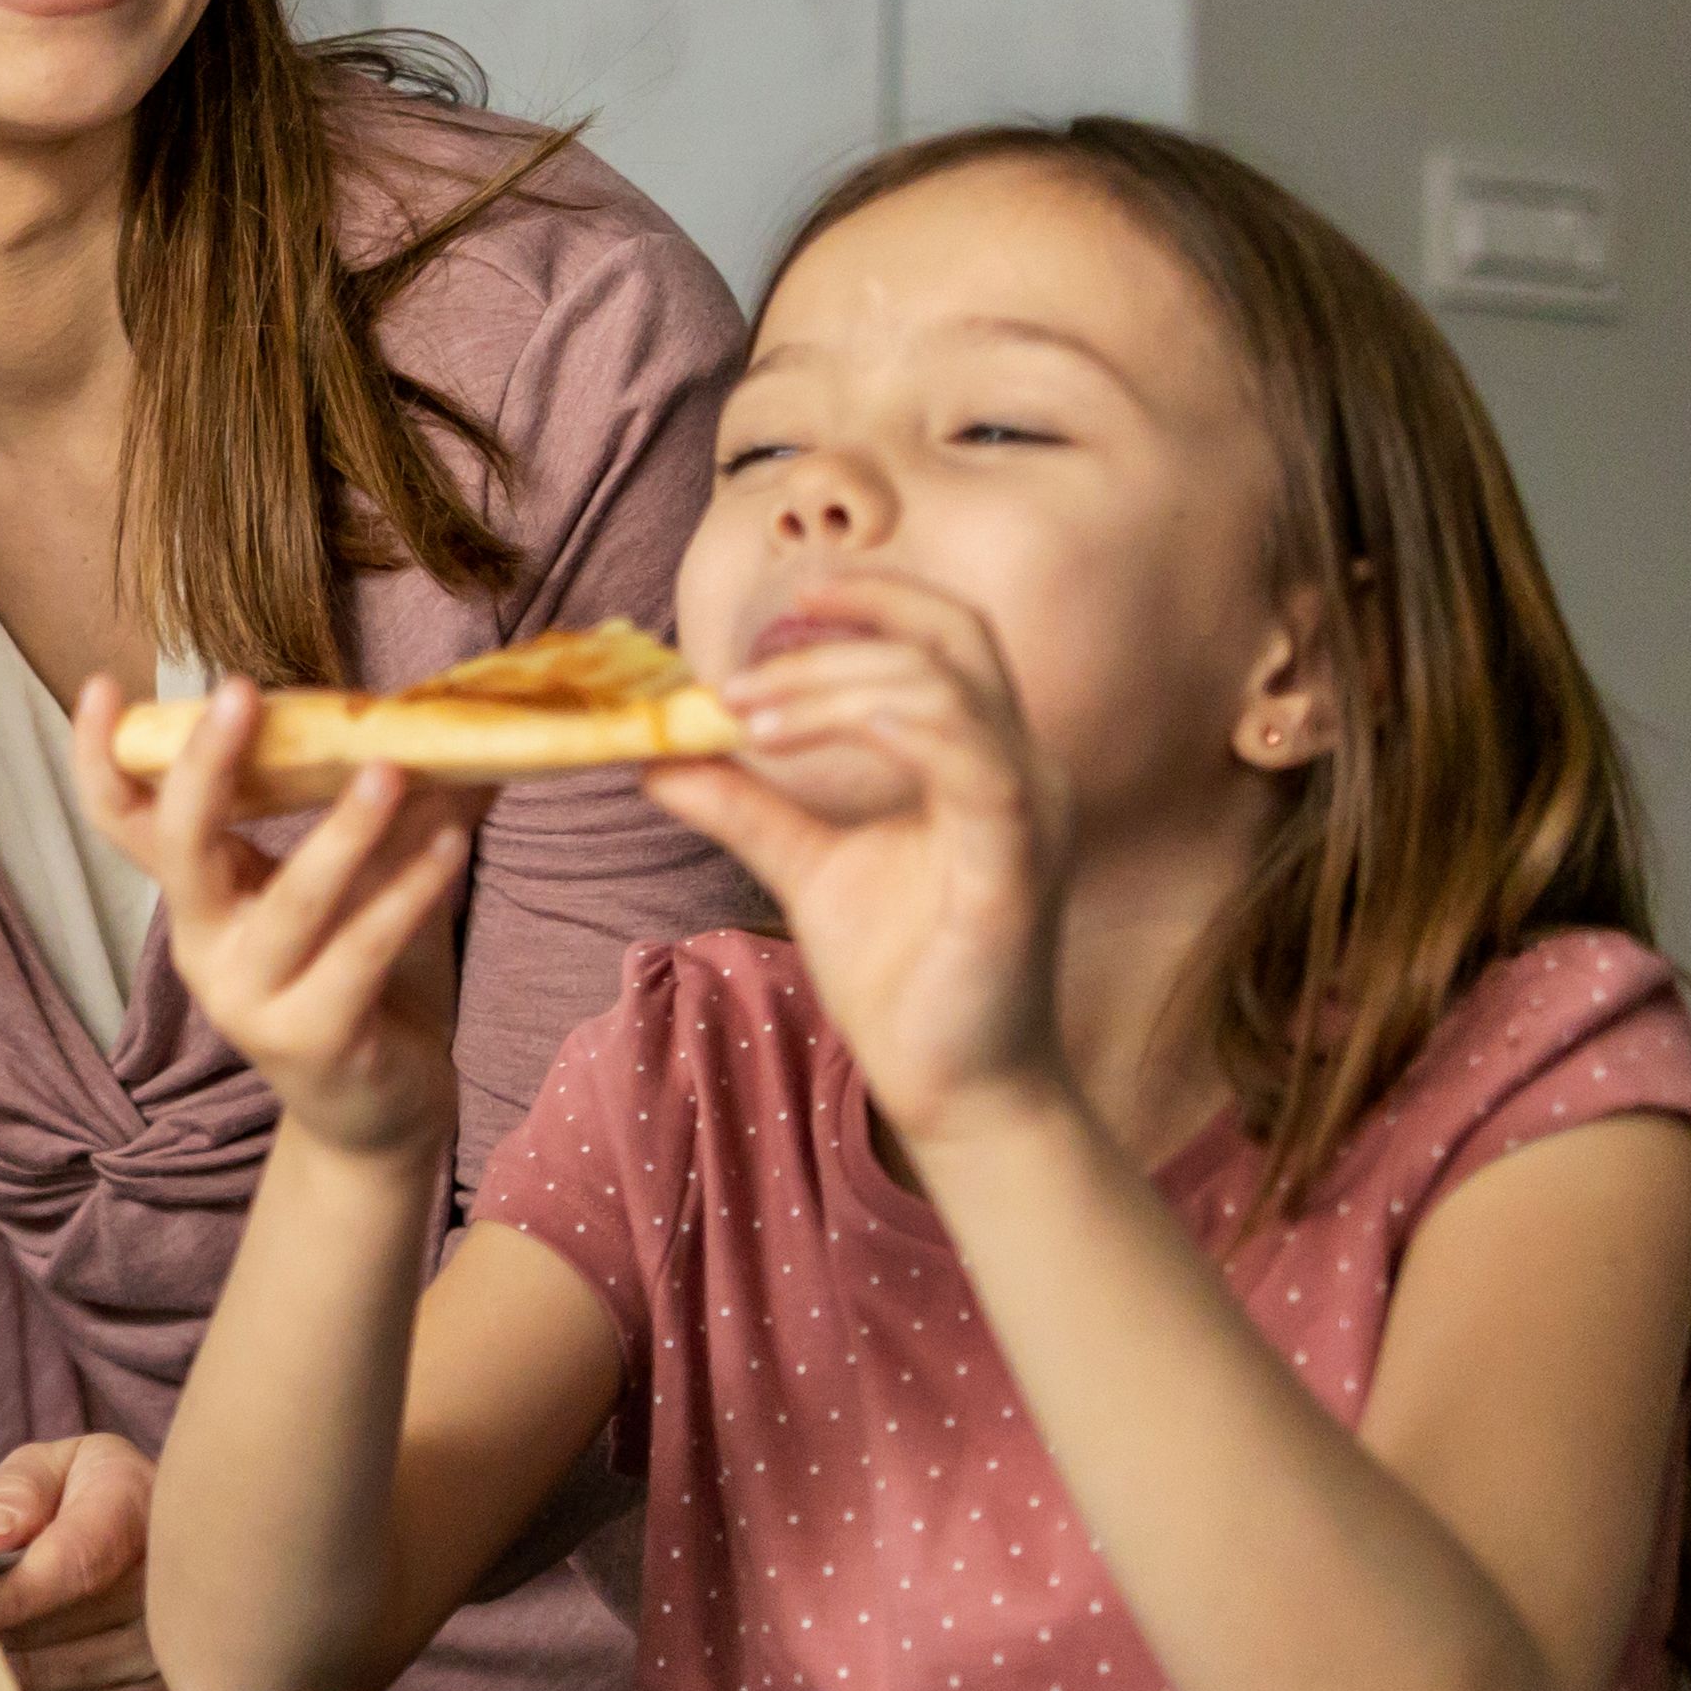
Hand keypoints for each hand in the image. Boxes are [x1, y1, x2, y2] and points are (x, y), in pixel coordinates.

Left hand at [0, 1434, 161, 1690]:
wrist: (162, 1530)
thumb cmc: (90, 1498)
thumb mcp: (49, 1467)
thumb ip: (15, 1491)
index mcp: (136, 1502)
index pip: (68, 1564)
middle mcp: (173, 1572)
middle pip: (69, 1632)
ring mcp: (184, 1636)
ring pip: (82, 1679)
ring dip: (11, 1682)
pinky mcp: (178, 1683)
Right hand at [79, 679, 484, 1159]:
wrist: (379, 1113)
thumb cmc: (361, 981)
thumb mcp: (347, 885)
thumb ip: (369, 811)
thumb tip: (445, 718)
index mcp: (199, 898)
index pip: (124, 822)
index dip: (100, 758)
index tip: (98, 684)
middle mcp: (205, 945)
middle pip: (181, 847)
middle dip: (205, 766)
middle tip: (241, 692)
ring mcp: (251, 998)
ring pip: (290, 901)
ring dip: (343, 832)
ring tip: (392, 769)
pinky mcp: (312, 1040)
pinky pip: (360, 952)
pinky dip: (408, 893)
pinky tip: (451, 843)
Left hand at [648, 579, 1073, 1143]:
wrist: (957, 1090)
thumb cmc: (906, 982)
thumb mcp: (807, 870)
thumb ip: (746, 807)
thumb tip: (661, 755)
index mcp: (986, 761)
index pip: (944, 636)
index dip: (868, 600)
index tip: (774, 614)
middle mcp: (1023, 769)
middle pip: (953, 635)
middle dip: (842, 627)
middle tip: (735, 674)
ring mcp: (1030, 812)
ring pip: (942, 687)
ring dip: (830, 682)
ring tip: (743, 715)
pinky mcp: (1016, 864)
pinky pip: (968, 761)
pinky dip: (870, 728)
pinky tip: (781, 745)